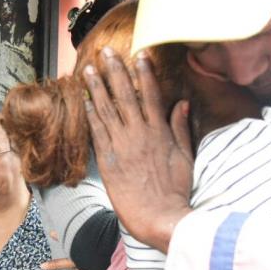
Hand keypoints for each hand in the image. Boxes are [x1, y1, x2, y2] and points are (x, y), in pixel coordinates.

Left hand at [83, 48, 193, 252]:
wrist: (160, 217)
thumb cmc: (176, 191)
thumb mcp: (186, 157)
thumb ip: (180, 128)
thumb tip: (182, 103)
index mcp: (160, 132)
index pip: (151, 94)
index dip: (144, 72)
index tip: (139, 54)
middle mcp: (139, 134)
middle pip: (125, 95)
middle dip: (116, 71)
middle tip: (107, 52)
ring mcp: (122, 146)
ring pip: (107, 109)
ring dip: (97, 87)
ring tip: (90, 69)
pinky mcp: (108, 161)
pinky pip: (97, 132)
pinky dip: (91, 114)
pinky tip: (84, 100)